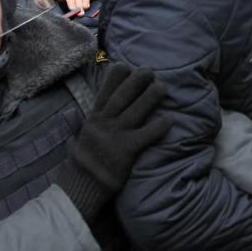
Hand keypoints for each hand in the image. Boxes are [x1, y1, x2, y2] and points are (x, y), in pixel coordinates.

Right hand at [58, 64, 169, 219]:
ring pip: (134, 112)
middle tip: (149, 69)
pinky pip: (144, 136)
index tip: (125, 64)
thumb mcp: (83, 136)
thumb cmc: (85, 161)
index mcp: (94, 119)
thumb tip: (90, 107)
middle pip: (121, 97)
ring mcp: (114, 137)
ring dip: (150, 97)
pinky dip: (158, 127)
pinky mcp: (125, 151)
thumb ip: (90, 121)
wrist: (81, 186)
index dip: (114, 77)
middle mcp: (103, 124)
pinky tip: (170, 120)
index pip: (104, 93)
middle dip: (136, 81)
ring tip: (163, 87)